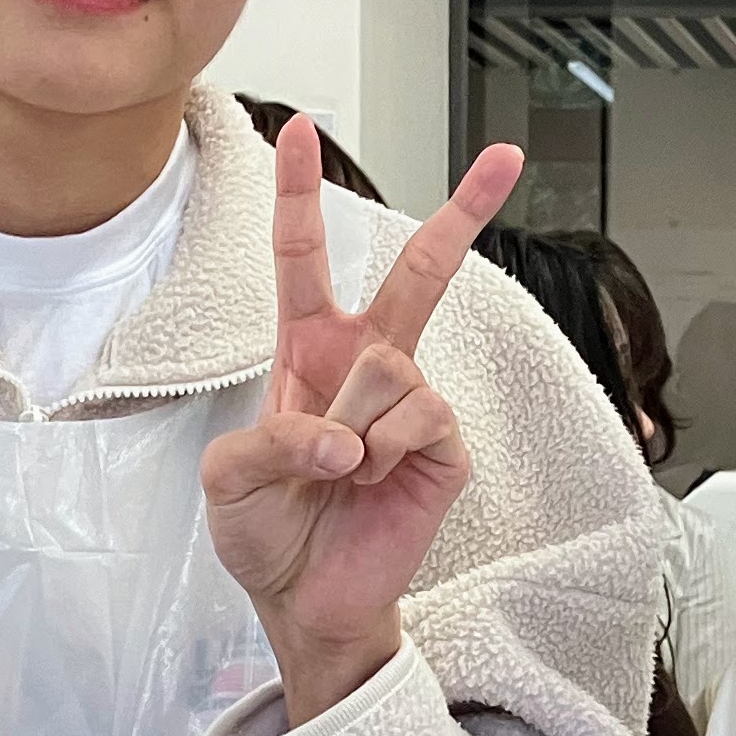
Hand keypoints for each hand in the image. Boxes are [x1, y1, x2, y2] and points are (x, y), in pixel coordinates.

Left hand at [203, 119, 525, 721]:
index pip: (304, 260)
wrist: (308, 604)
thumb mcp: (226, 483)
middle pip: (420, 270)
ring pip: (388, 363)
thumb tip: (342, 439)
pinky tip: (369, 483)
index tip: (303, 130)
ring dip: (346, 425)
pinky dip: (379, 452)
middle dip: (465, 210)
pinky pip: (417, 415)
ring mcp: (413, 403)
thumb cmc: (267, 535)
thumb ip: (265, 442)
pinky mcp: (445, 446)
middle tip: (508, 155)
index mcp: (308, 353)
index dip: (301, 194)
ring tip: (336, 473)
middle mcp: (368, 364)